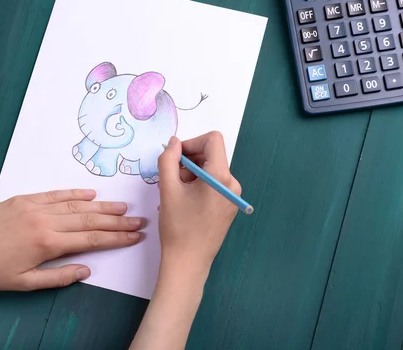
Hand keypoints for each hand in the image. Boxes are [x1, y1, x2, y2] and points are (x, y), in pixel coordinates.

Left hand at [0, 189, 143, 290]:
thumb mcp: (25, 283)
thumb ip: (58, 277)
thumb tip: (87, 270)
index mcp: (48, 244)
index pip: (91, 240)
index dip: (116, 238)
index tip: (135, 235)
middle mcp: (46, 221)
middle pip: (90, 220)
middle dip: (117, 222)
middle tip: (138, 220)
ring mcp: (35, 207)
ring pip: (76, 205)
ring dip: (101, 206)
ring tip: (122, 207)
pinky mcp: (25, 199)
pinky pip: (55, 194)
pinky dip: (75, 193)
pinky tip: (91, 194)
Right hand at [130, 132, 241, 349]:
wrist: (188, 262)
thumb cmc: (178, 226)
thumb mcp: (168, 188)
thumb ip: (168, 159)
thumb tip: (174, 142)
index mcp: (221, 177)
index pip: (212, 140)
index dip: (192, 142)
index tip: (175, 158)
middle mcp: (233, 183)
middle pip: (212, 154)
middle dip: (189, 160)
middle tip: (171, 177)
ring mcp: (234, 195)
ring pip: (211, 169)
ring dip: (192, 173)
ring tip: (176, 192)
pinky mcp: (230, 205)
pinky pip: (215, 183)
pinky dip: (199, 184)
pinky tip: (185, 201)